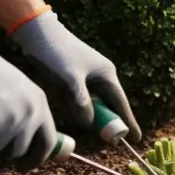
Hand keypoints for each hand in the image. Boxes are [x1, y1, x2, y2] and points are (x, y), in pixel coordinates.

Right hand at [0, 20, 57, 164]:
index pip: (48, 141)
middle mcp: (30, 114)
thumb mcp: (18, 90)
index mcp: (40, 103)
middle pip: (19, 151)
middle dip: (2, 150)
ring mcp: (11, 121)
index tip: (24, 166)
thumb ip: (26, 113)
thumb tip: (26, 144)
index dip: (36, 158)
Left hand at [10, 9, 140, 141]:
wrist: (37, 33)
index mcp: (106, 75)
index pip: (120, 103)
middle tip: (110, 141)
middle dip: (109, 122)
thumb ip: (80, 101)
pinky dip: (78, 109)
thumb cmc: (56, 52)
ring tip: (96, 132)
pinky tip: (74, 115)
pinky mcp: (72, 79)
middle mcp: (100, 77)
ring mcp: (86, 78)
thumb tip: (88, 123)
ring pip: (92, 103)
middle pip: (108, 105)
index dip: (128, 122)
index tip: (136, 138)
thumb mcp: (69, 78)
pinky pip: (79, 99)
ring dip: (91, 116)